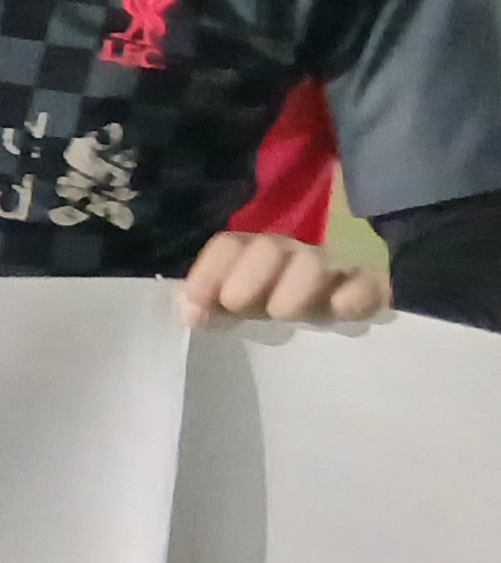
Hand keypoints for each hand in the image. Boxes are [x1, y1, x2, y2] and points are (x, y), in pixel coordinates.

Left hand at [179, 228, 390, 327]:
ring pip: (313, 264)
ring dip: (293, 294)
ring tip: (286, 316)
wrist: (352, 308)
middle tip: (242, 309)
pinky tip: (340, 310)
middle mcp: (293, 252)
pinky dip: (351, 298)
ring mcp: (335, 266)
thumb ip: (213, 305)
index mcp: (256, 253)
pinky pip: (364, 285)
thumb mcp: (245, 306)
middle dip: (248, 282)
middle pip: (268, 248)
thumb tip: (190, 313)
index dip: (207, 273)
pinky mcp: (372, 286)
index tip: (195, 308)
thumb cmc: (282, 309)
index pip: (229, 247)